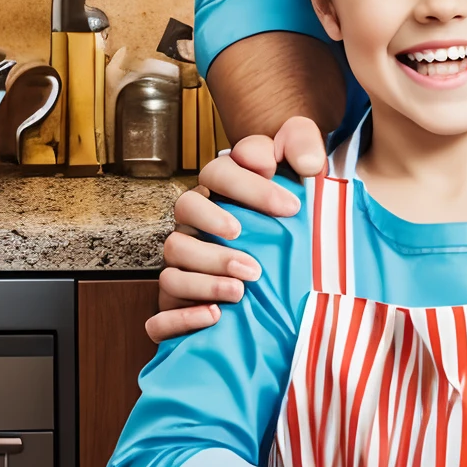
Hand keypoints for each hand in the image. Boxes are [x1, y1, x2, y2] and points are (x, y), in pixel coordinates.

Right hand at [145, 117, 327, 341]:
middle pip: (186, 208)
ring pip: (172, 262)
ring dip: (206, 274)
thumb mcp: (302, 174)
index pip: (218, 172)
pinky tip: (214, 315)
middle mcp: (196, 225)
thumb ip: (303, 148)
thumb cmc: (291, 220)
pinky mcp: (177, 308)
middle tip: (253, 240)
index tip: (292, 205)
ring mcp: (183, 265)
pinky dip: (182, 318)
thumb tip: (308, 164)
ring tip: (244, 285)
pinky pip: (158, 318)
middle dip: (216, 222)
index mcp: (220, 192)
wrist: (292, 285)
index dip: (249, 185)